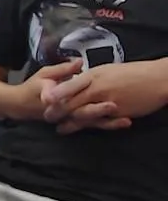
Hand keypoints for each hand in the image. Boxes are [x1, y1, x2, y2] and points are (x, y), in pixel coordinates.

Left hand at [41, 61, 166, 133]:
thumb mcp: (107, 70)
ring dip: (71, 122)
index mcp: (94, 75)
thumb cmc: (132, 72)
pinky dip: (90, 127)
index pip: (70, 85)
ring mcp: (108, 102)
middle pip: (73, 101)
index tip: (43, 99)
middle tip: (46, 118)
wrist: (157, 79)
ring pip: (84, 114)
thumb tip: (76, 78)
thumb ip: (91, 76)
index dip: (56, 93)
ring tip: (60, 129)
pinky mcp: (119, 113)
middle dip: (58, 111)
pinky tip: (83, 131)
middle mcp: (98, 88)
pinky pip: (101, 122)